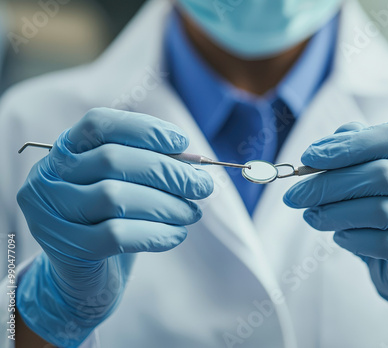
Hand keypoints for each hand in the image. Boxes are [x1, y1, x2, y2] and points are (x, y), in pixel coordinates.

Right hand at [16, 108, 212, 346]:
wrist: (86, 278)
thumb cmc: (111, 221)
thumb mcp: (125, 186)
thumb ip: (149, 167)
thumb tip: (193, 163)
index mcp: (64, 151)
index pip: (98, 124)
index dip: (143, 129)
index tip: (181, 142)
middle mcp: (49, 177)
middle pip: (113, 160)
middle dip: (168, 171)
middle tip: (202, 185)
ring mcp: (52, 213)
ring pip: (116, 198)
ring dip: (167, 204)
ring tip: (192, 212)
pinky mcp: (67, 248)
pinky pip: (118, 235)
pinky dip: (156, 233)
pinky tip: (177, 234)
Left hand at [284, 122, 387, 317]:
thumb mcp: (375, 170)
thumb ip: (352, 151)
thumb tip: (320, 150)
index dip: (346, 146)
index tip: (308, 157)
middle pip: (380, 175)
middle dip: (328, 185)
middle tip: (294, 195)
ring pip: (379, 211)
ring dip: (333, 213)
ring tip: (310, 216)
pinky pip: (381, 244)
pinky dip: (351, 238)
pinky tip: (339, 235)